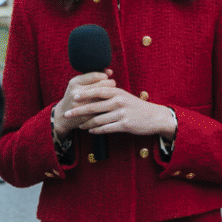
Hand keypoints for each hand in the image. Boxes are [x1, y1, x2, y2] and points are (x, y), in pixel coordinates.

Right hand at [53, 71, 116, 137]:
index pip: (96, 75)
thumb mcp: (79, 84)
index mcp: (74, 82)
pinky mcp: (86, 115)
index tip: (107, 79)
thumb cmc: (74, 96)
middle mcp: (76, 93)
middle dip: (111, 84)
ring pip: (104, 97)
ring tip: (111, 94)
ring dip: (111, 94)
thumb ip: (94, 76)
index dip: (105, 77)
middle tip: (113, 86)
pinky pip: (102, 108)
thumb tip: (110, 72)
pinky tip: (108, 104)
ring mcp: (81, 105)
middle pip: (102, 85)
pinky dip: (108, 105)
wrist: (62, 115)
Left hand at [58, 75, 175, 139]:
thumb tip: (93, 92)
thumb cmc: (136, 106)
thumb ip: (111, 94)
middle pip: (94, 106)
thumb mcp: (124, 96)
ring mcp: (122, 113)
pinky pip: (106, 128)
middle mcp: (119, 101)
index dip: (85, 94)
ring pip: (98, 119)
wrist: (154, 117)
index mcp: (118, 92)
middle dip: (79, 110)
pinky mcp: (124, 125)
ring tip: (79, 125)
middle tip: (68, 113)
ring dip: (86, 123)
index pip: (98, 91)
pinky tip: (90, 130)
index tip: (74, 96)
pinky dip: (96, 130)